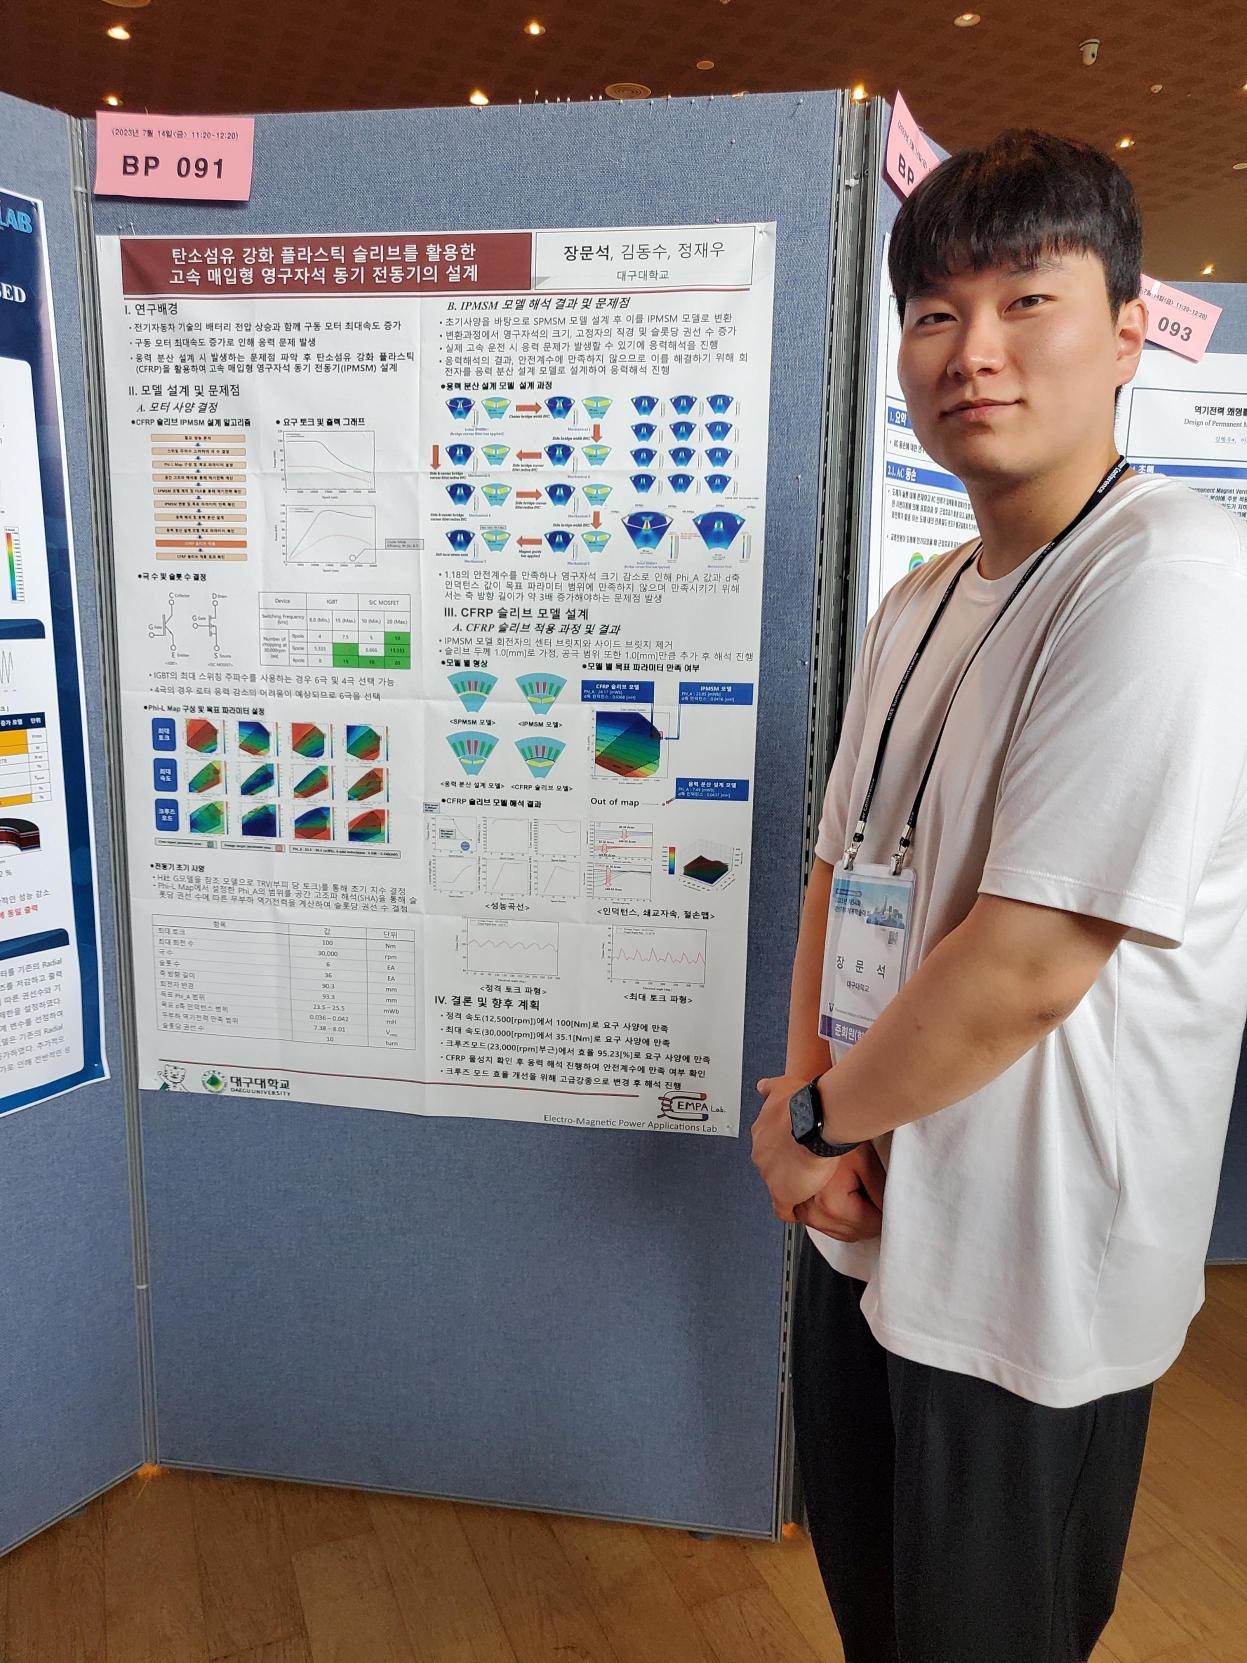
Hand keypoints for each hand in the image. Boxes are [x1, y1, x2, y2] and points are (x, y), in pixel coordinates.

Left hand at [751, 1073, 841, 1221]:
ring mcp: (769, 1174)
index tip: (795, 1149)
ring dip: (793, 1185)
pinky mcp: (782, 1193)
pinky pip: (783, 1208)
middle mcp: (761, 1153)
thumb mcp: (783, 1086)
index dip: (784, 1149)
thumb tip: (762, 1087)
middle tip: (806, 1165)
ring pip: (778, 1184)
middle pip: (772, 1166)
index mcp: (762, 1131)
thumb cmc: (804, 1102)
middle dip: (787, 1167)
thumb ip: (770, 1088)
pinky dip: (792, 1209)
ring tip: (811, 1184)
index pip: (769, 1146)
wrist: (815, 1120)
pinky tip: (802, 1207)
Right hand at [793, 1142, 886, 1242]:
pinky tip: (844, 1202)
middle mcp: (814, 1214)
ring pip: (840, 1232)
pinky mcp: (799, 1208)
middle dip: (869, 1218)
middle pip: (855, 1232)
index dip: (884, 1212)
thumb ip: (881, 1192)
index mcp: (832, 1205)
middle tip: (875, 1194)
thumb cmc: (834, 1136)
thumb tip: (891, 1211)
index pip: (871, 1226)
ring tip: (858, 1192)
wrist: (809, 1125)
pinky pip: (825, 1226)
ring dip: (853, 1220)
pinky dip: (837, 1219)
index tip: (888, 1200)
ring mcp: (804, 1213)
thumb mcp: (867, 1162)